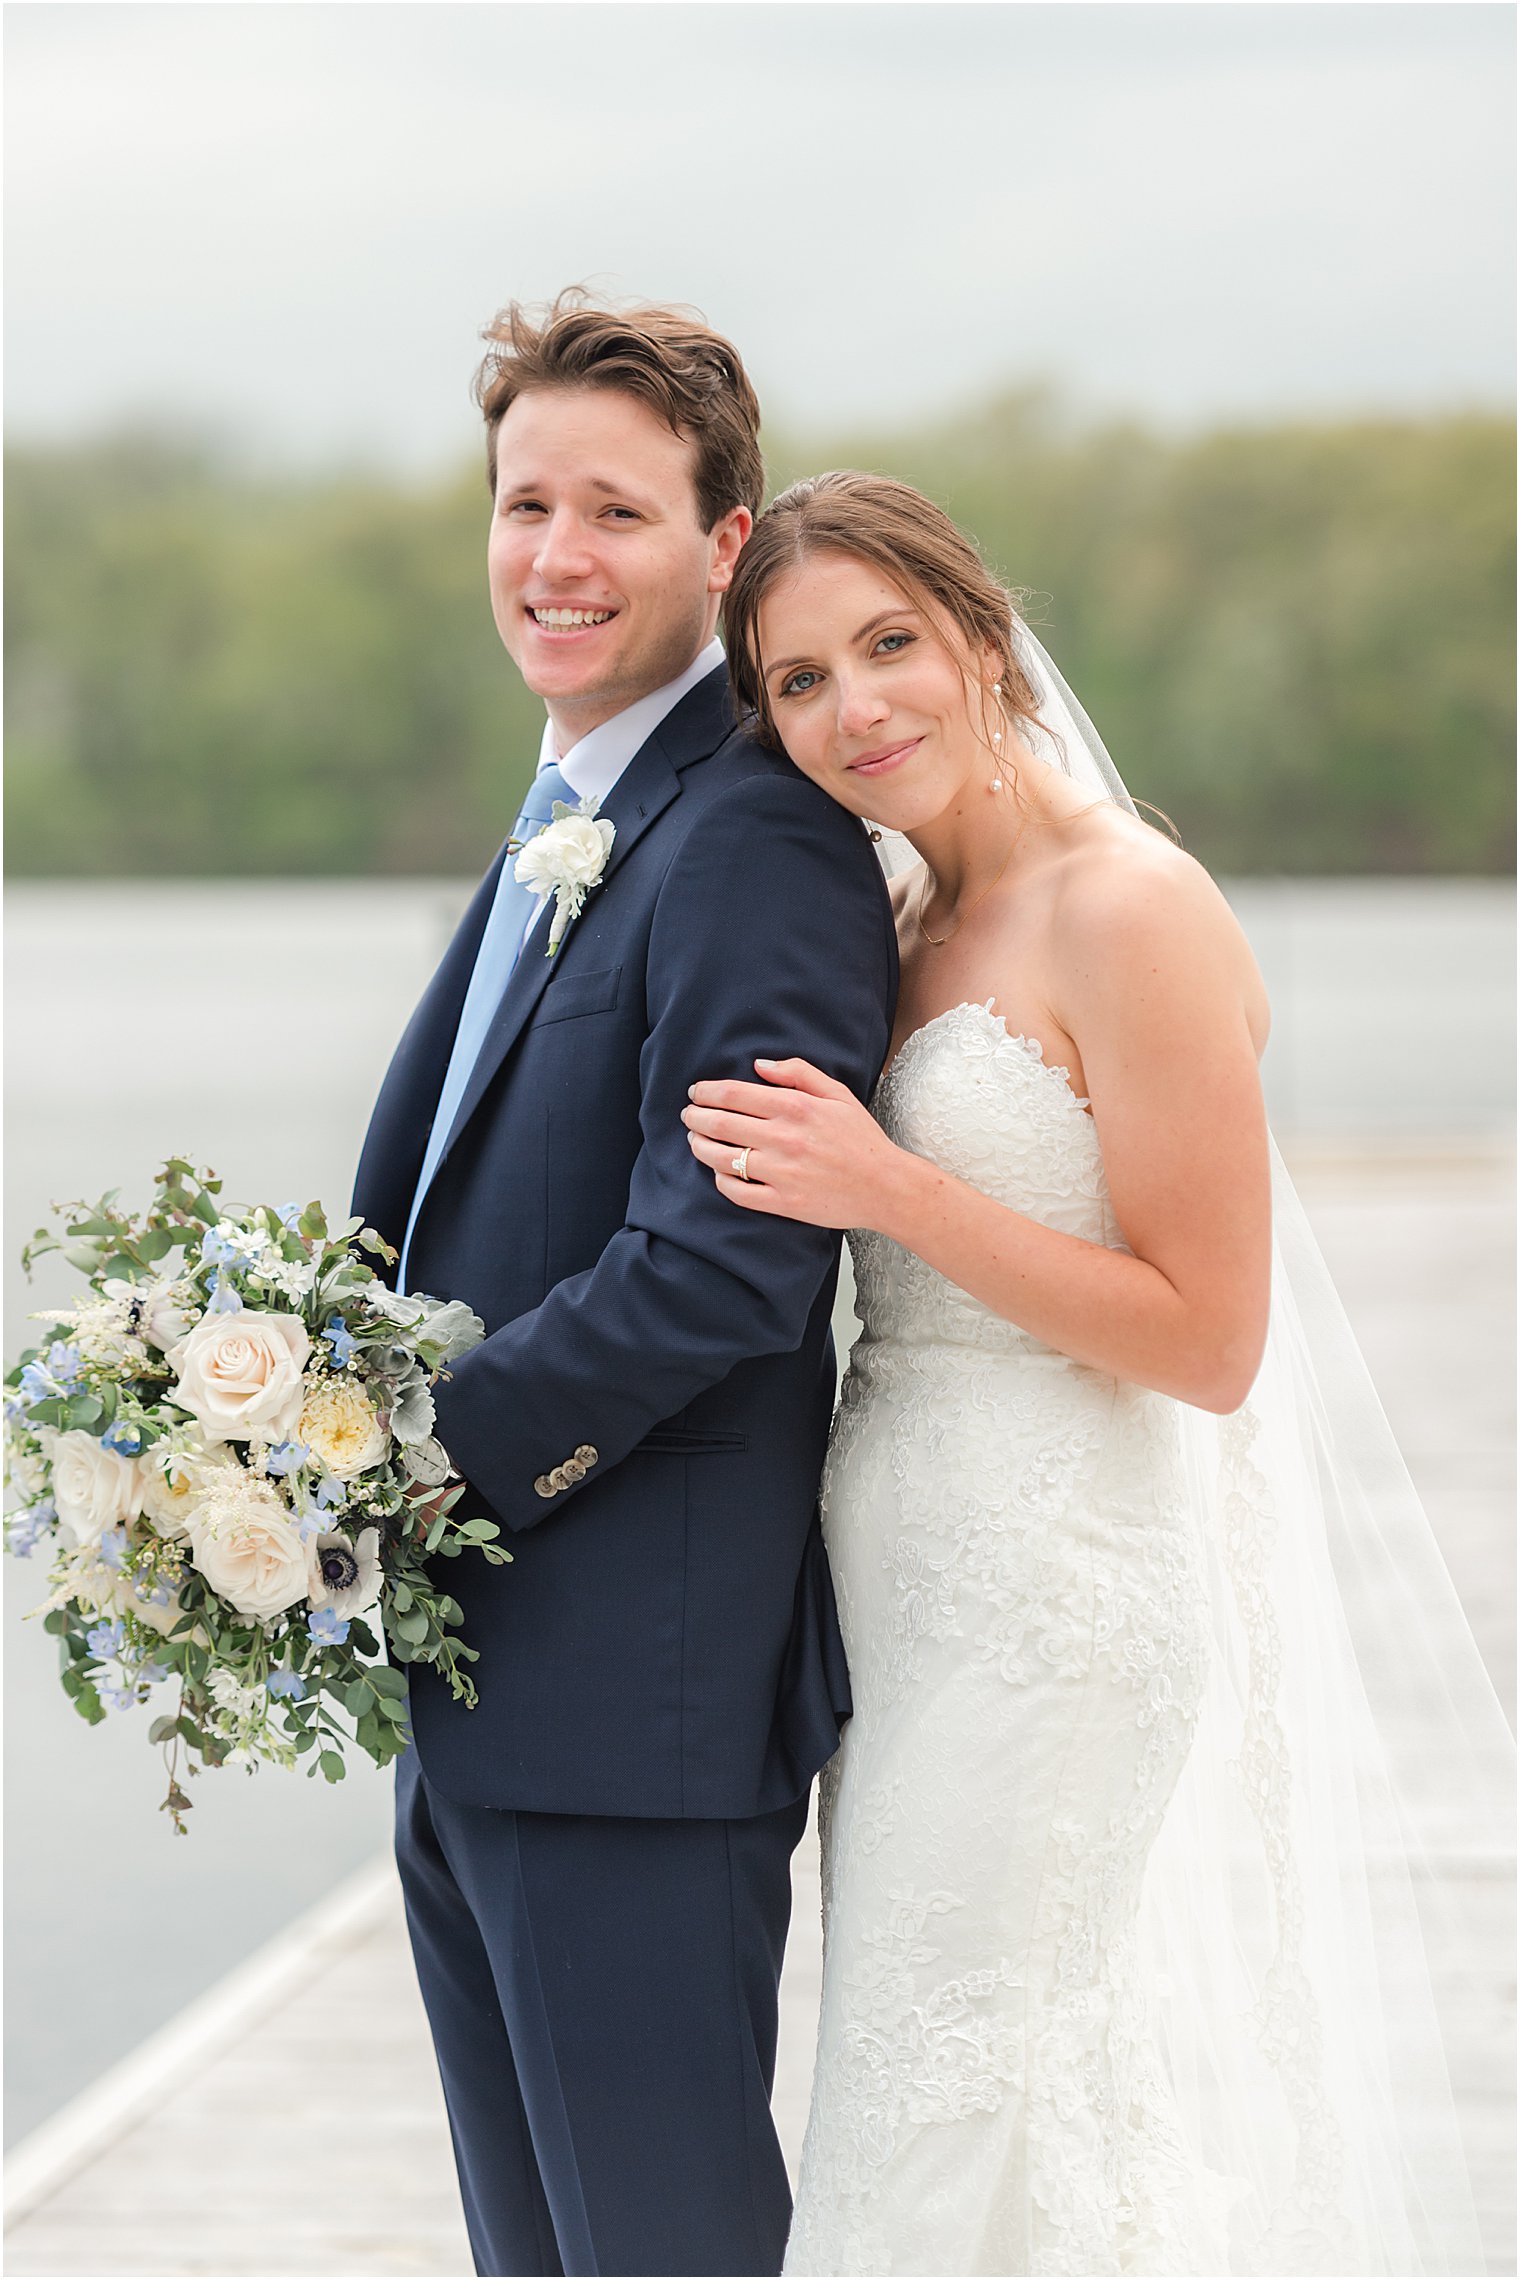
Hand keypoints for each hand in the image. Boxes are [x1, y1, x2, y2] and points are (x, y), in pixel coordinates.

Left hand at [681, 1058, 906, 1228]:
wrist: (885, 1187)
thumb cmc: (861, 1139)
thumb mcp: (838, 1094)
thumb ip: (799, 1074)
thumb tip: (759, 1065)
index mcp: (796, 1107)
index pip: (734, 1094)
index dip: (707, 1092)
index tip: (696, 1092)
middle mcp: (784, 1138)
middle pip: (720, 1124)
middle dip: (695, 1117)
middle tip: (688, 1115)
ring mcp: (781, 1173)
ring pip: (722, 1158)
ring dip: (700, 1147)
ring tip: (695, 1140)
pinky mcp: (783, 1203)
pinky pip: (737, 1192)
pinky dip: (721, 1180)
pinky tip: (719, 1172)